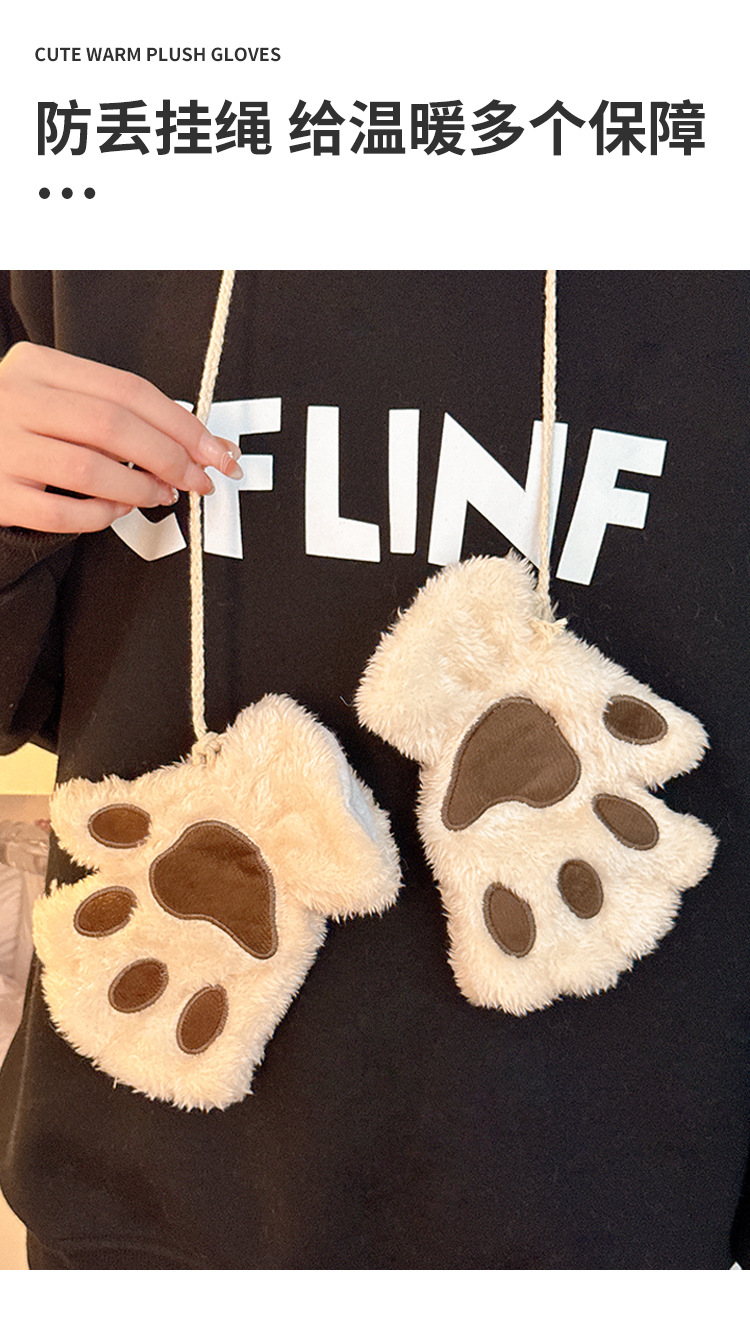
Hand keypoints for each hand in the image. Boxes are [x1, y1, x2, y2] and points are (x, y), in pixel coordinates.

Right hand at [0, 341, 242, 532]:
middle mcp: (16, 400)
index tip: (216, 451)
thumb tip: (198, 444)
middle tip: (199, 479)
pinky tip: (117, 508)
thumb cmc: (20, 425)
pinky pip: (63, 514)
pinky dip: (101, 515)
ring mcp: (3, 448)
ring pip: (91, 470)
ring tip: (160, 494)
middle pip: (114, 426)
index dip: (182, 423)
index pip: (127, 389)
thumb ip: (114, 410)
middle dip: (171, 457)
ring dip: (141, 487)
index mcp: (37, 365)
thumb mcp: (55, 396)